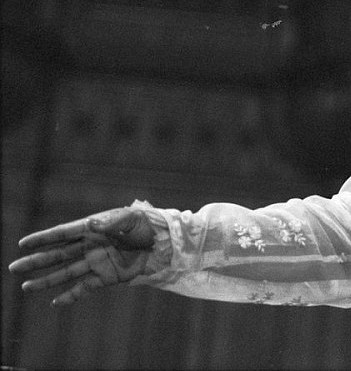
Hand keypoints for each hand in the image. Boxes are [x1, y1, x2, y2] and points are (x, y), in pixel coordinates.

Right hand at [8, 207, 155, 305]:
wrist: (164, 243)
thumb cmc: (146, 225)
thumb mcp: (131, 220)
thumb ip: (112, 222)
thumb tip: (92, 223)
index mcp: (93, 228)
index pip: (63, 234)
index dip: (44, 239)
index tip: (23, 243)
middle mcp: (90, 246)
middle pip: (58, 255)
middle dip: (36, 261)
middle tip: (14, 267)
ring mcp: (96, 262)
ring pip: (66, 273)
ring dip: (46, 280)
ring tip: (25, 287)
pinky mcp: (106, 276)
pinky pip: (84, 287)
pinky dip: (70, 295)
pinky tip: (55, 302)